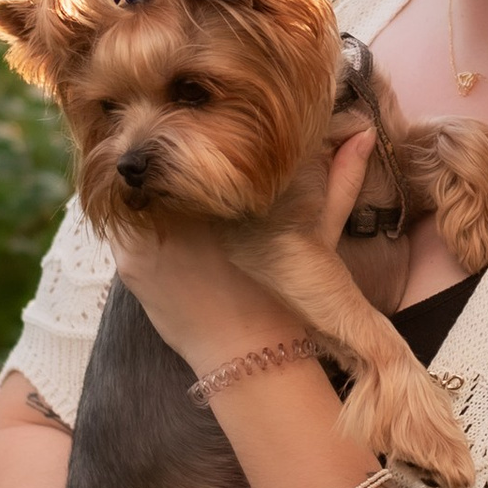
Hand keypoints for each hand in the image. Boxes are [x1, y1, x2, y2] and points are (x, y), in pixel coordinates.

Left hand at [107, 129, 374, 371]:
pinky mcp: (129, 261)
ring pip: (141, 198)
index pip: (201, 148)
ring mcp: (150, 228)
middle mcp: (184, 198)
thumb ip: (342, 178)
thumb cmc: (289, 293)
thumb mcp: (320, 229)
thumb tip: (365, 132)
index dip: (202, 148)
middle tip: (185, 182)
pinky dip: (136, 235)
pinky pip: (123, 233)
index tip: (210, 159)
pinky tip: (160, 250)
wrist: (255, 354)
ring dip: (150, 200)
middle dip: (174, 170)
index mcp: (228, 185)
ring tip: (171, 218)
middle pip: (169, 168)